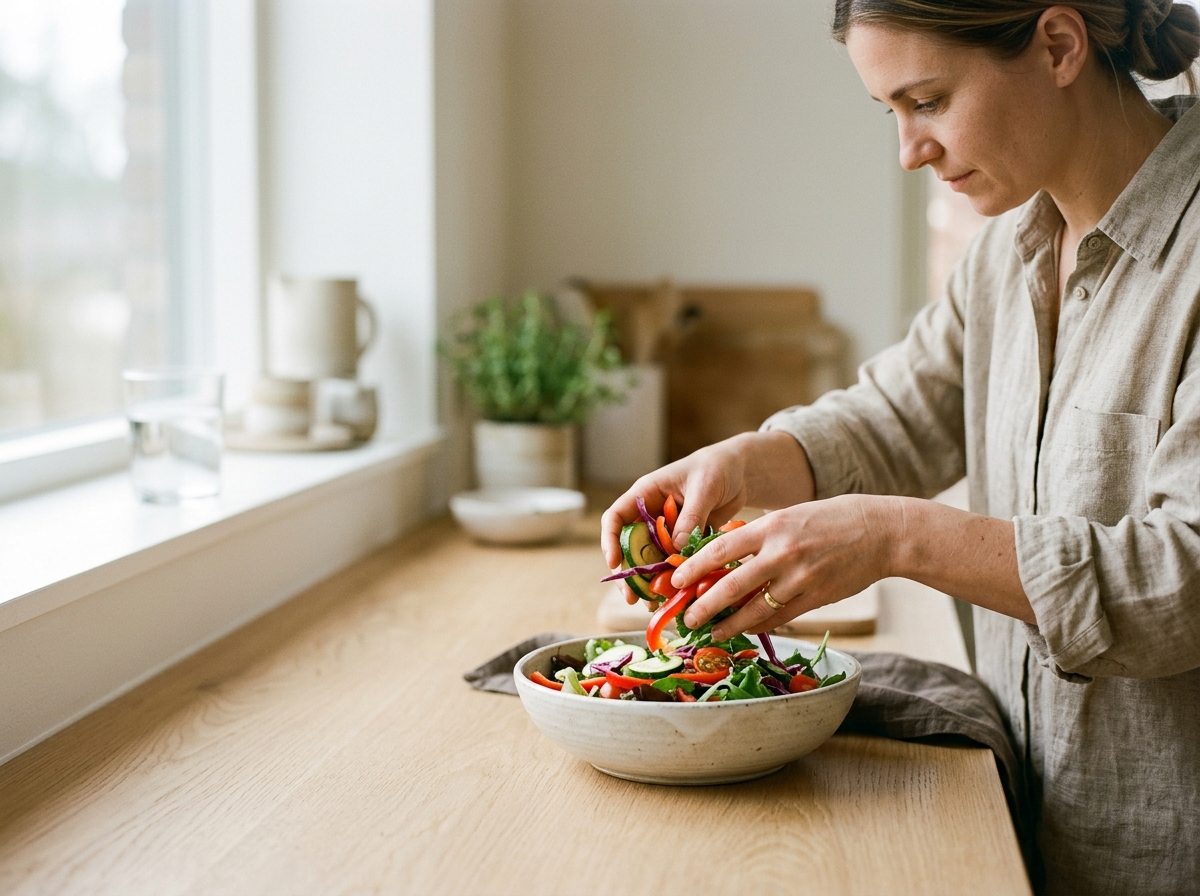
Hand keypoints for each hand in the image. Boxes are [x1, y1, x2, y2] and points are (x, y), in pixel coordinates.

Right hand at [600, 432, 815, 603]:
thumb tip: (676, 549)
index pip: (616, 517)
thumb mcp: (704, 488)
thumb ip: (690, 517)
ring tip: (653, 604)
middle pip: (630, 546)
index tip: (614, 563)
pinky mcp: (684, 542)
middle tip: (631, 597)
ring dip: (651, 581)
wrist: (741, 472)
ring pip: (651, 559)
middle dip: (629, 573)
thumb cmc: (718, 468)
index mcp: (646, 494)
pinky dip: (674, 579)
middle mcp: (651, 514)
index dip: (611, 541)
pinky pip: (674, 563)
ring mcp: (667, 530)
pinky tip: (677, 596)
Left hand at [674, 494, 899, 640]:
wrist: (880, 532)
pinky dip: (759, 626)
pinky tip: (745, 630)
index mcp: (771, 527)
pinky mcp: (816, 597)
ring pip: (754, 609)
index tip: (676, 581)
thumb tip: (724, 557)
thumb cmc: (831, 520)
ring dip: (729, 625)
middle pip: (731, 585)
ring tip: (712, 633)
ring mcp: (800, 578)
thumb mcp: (789, 516)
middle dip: (703, 606)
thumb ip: (759, 535)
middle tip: (687, 619)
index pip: (721, 549)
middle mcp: (782, 553)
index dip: (694, 568)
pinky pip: (780, 617)